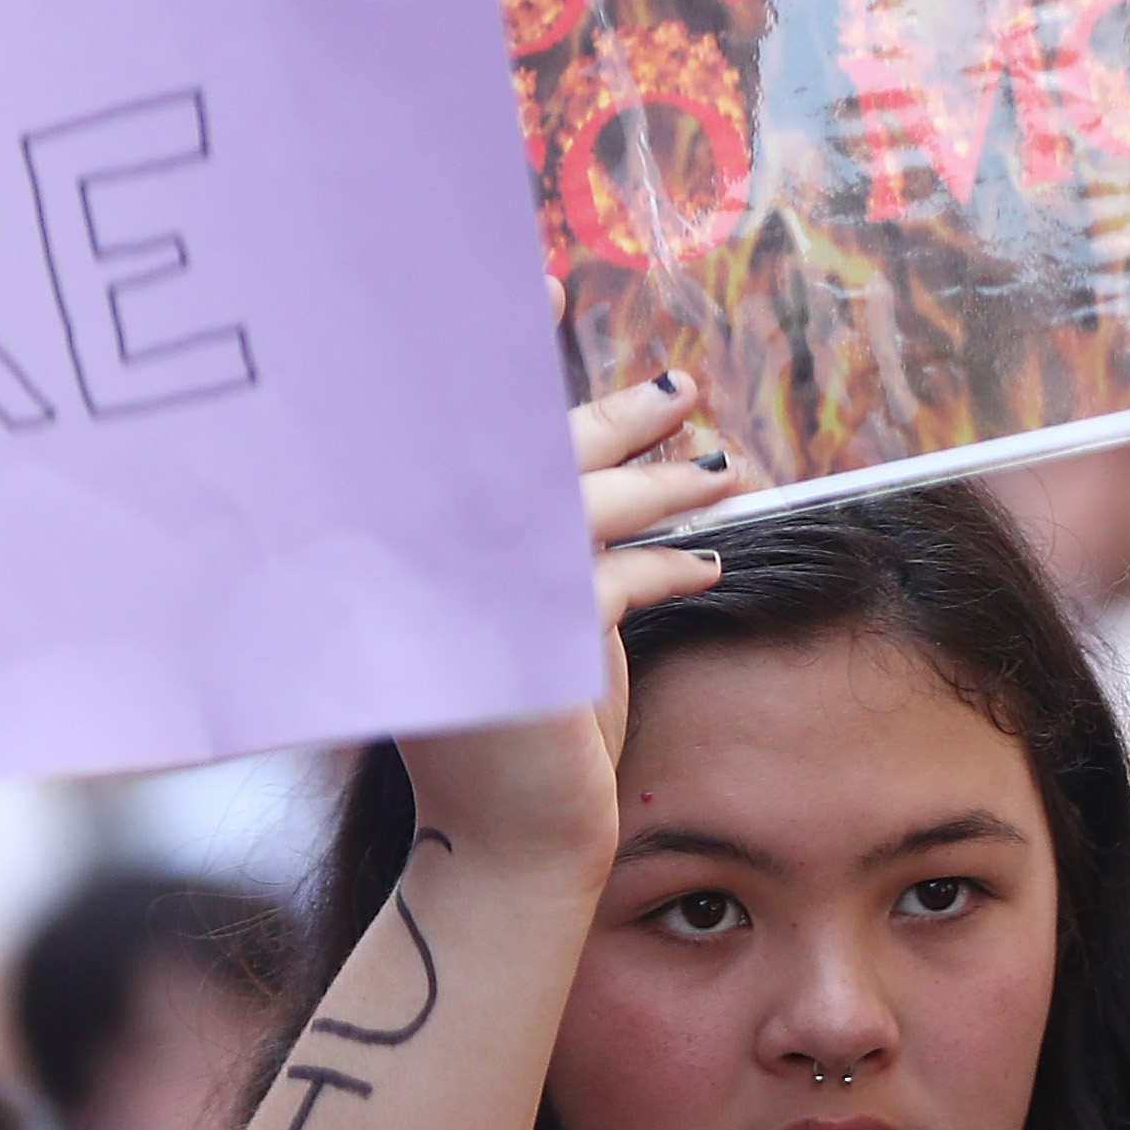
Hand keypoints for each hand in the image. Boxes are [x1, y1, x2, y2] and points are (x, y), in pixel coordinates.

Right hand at [390, 374, 731, 868]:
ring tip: (724, 467)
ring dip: (661, 485)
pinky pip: (613, 581)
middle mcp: (419, 571)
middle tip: (680, 384)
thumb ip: (533, 538)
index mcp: (405, 553)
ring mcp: (466, 606)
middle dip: (608, 417)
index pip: (454, 432)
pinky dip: (667, 568)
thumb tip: (614, 451)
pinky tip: (708, 564)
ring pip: (577, 510)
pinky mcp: (530, 648)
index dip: (495, 354)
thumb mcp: (522, 621)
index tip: (541, 281)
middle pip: (521, 457)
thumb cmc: (516, 737)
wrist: (504, 849)